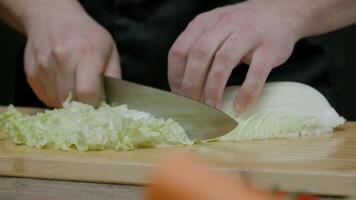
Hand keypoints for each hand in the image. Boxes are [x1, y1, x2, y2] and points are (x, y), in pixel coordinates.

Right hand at [23, 1, 120, 106]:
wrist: (53, 18)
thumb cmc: (87, 36)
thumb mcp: (110, 50)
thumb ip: (114, 76)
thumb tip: (111, 102)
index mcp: (87, 53)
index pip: (87, 91)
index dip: (94, 103)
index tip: (97, 102)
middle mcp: (62, 59)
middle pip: (70, 100)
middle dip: (80, 104)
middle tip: (86, 97)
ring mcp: (43, 66)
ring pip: (56, 101)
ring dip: (67, 101)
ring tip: (73, 85)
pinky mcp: (31, 73)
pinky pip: (45, 97)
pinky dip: (55, 97)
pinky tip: (61, 83)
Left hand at [168, 0, 305, 111]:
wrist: (280, 12)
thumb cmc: (241, 28)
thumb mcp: (214, 29)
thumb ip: (197, 49)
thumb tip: (182, 86)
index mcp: (204, 23)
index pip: (180, 50)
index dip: (176, 76)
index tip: (179, 96)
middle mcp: (224, 25)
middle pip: (199, 55)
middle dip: (191, 85)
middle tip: (192, 106)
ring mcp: (248, 34)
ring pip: (224, 62)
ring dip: (214, 90)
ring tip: (211, 110)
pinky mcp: (270, 48)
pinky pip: (256, 72)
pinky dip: (247, 91)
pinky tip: (240, 106)